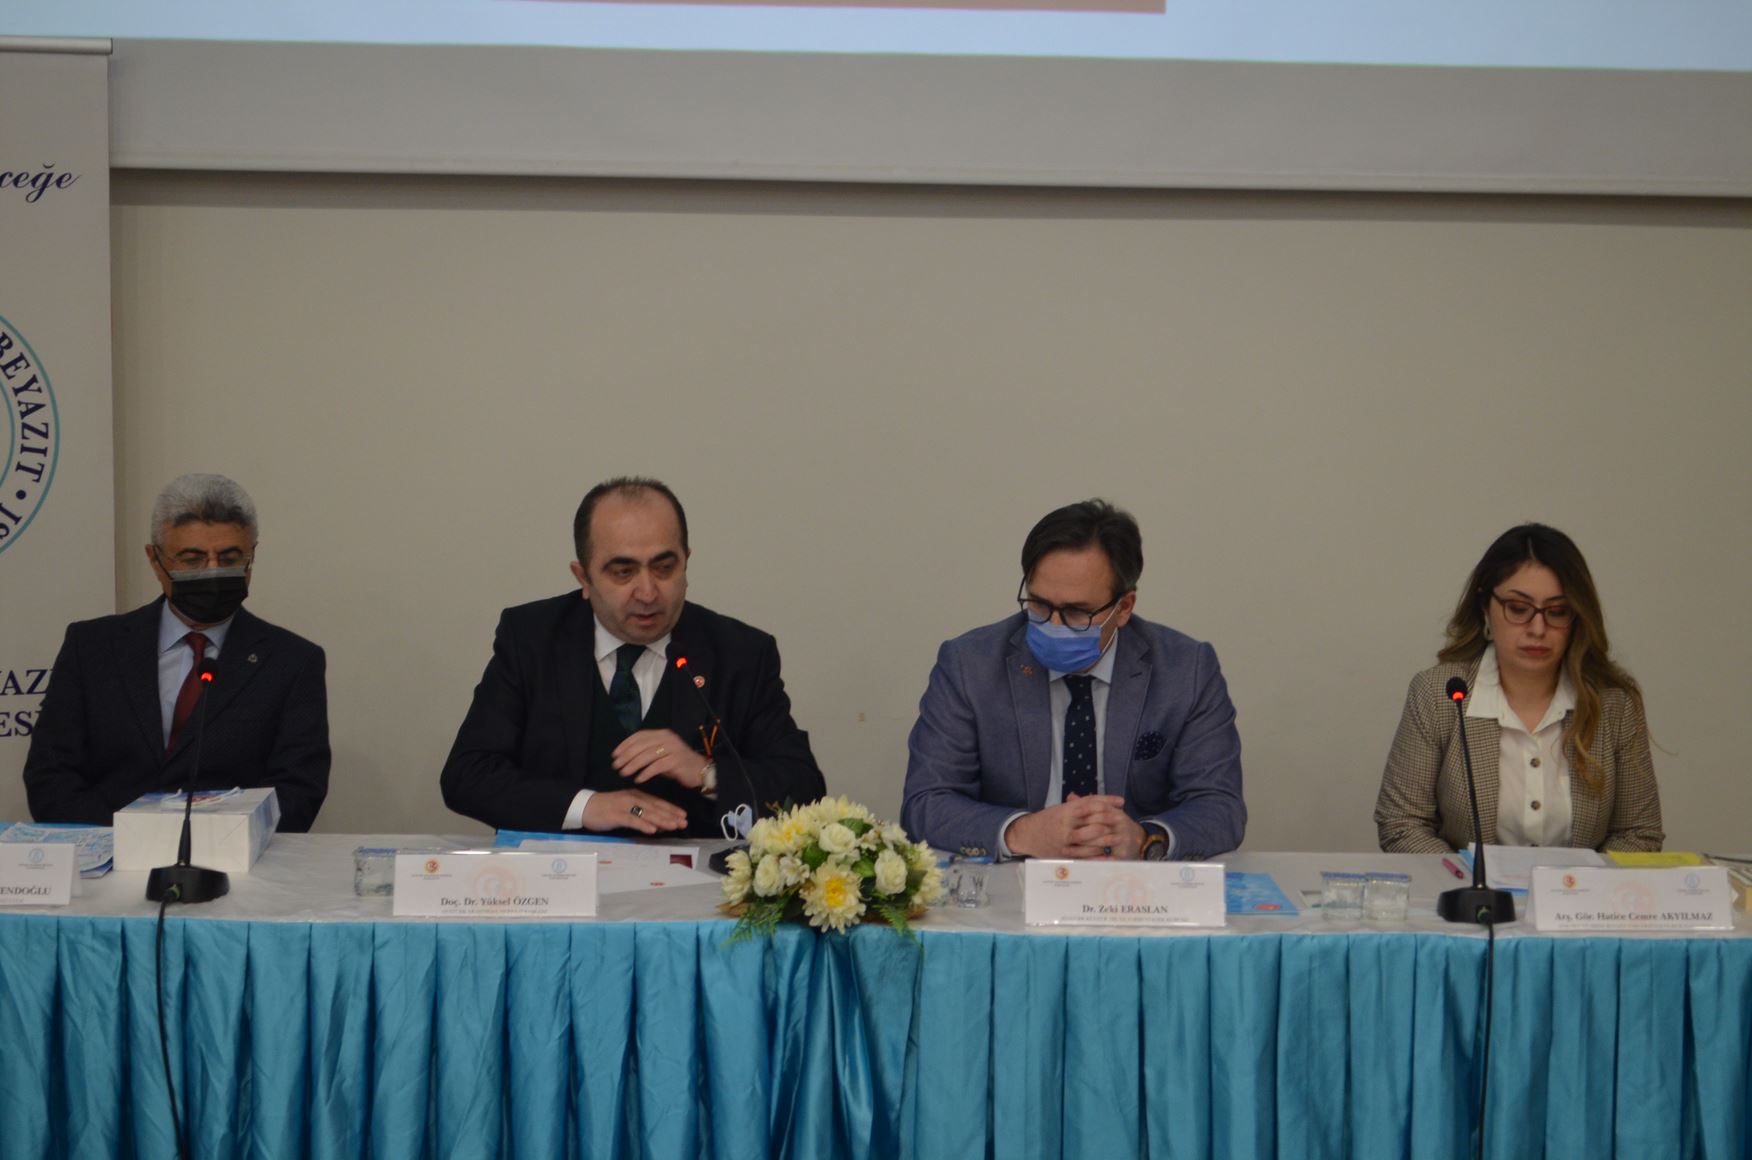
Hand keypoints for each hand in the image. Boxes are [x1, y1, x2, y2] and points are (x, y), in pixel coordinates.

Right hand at [581, 789, 688, 834]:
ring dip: (662, 820)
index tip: (684, 815)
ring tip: (674, 826)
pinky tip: (653, 830)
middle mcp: (632, 799)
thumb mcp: (626, 809)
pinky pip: (632, 820)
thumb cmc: (605, 809)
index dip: (671, 809)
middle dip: (671, 815)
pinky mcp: (616, 815)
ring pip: (647, 813)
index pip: (657, 802)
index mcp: (636, 795)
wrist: (584, 807)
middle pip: (655, 808)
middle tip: (684, 822)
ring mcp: (624, 806)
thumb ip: (641, 813)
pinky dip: (643, 825)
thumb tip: (658, 824)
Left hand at [611, 729, 709, 789]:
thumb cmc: (677, 763)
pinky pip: (657, 767)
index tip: (614, 755)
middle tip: (616, 766)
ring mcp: (673, 749)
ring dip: (633, 765)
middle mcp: (668, 738)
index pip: (639, 735)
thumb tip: (625, 755)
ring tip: (623, 773)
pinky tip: (638, 779)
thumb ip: (647, 750)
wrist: (699, 770)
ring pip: (647, 756)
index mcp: (662, 733)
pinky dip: (645, 773)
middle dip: (626, 756)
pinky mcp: (677, 761)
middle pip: (641, 745)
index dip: (625, 744)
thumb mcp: (661, 753)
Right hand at [1005, 794, 1143, 859]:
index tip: (1120, 802)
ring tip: (1119, 838)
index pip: (1090, 803)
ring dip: (1106, 840)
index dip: (1107, 802)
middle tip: (1123, 821)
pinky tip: (1108, 856)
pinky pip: (1083, 857)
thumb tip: (1104, 801)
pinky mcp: (1063, 854)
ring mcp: (1064, 840)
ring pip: (1089, 841)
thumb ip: (1081, 804)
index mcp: (1066, 810)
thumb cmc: (1047, 819)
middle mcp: (1066, 824)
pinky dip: (1097, 857)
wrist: (1027, 834)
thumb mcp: (1062, 808)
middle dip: (1109, 821)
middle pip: (1092, 822)